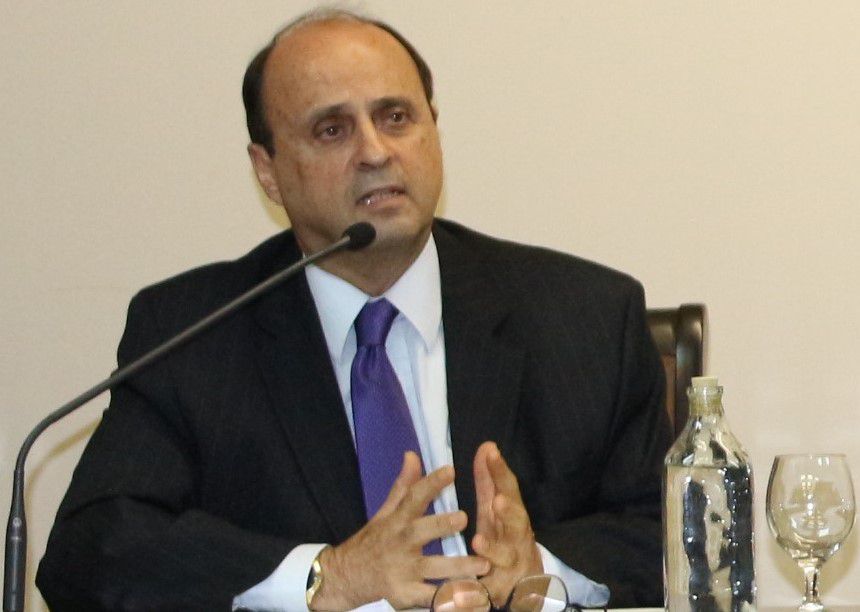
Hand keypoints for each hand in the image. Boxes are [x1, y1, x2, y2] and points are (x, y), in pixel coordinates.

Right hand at [313, 451, 489, 609]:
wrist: (344, 577)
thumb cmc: (373, 541)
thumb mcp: (384, 512)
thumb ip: (403, 486)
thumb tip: (413, 455)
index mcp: (397, 519)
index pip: (414, 497)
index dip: (431, 483)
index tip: (450, 470)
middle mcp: (400, 542)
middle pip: (423, 531)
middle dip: (442, 525)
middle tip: (463, 518)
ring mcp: (402, 569)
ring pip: (434, 567)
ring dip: (458, 566)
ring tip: (483, 564)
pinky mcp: (404, 594)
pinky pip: (429, 597)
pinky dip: (447, 598)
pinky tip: (468, 596)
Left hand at [472, 441, 542, 606]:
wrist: (523, 588)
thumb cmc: (504, 539)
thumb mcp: (495, 511)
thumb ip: (490, 481)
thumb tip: (487, 445)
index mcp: (512, 518)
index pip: (509, 490)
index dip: (501, 472)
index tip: (490, 452)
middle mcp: (517, 540)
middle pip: (517, 524)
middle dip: (509, 512)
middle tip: (497, 501)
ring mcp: (511, 567)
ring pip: (505, 558)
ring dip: (493, 549)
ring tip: (478, 540)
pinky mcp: (498, 592)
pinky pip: (486, 593)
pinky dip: (475, 593)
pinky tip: (461, 590)